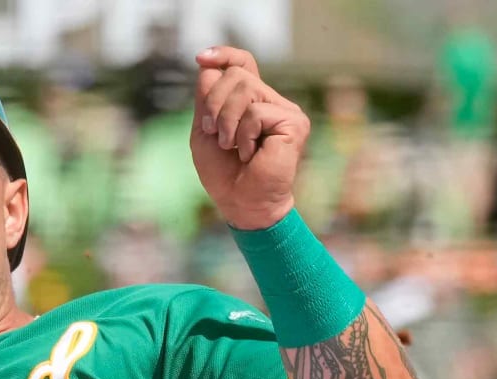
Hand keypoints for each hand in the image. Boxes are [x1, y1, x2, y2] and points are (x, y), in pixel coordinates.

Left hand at [190, 46, 309, 230]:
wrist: (241, 205)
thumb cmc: (224, 173)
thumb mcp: (205, 130)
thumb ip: (206, 97)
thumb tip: (206, 64)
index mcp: (252, 101)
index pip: (242, 63)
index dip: (224, 54)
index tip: (202, 58)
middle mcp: (272, 101)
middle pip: (236, 75)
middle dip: (214, 104)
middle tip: (216, 135)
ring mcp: (286, 111)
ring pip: (244, 88)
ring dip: (226, 121)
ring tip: (233, 147)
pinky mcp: (294, 123)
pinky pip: (256, 112)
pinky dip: (244, 135)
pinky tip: (250, 154)